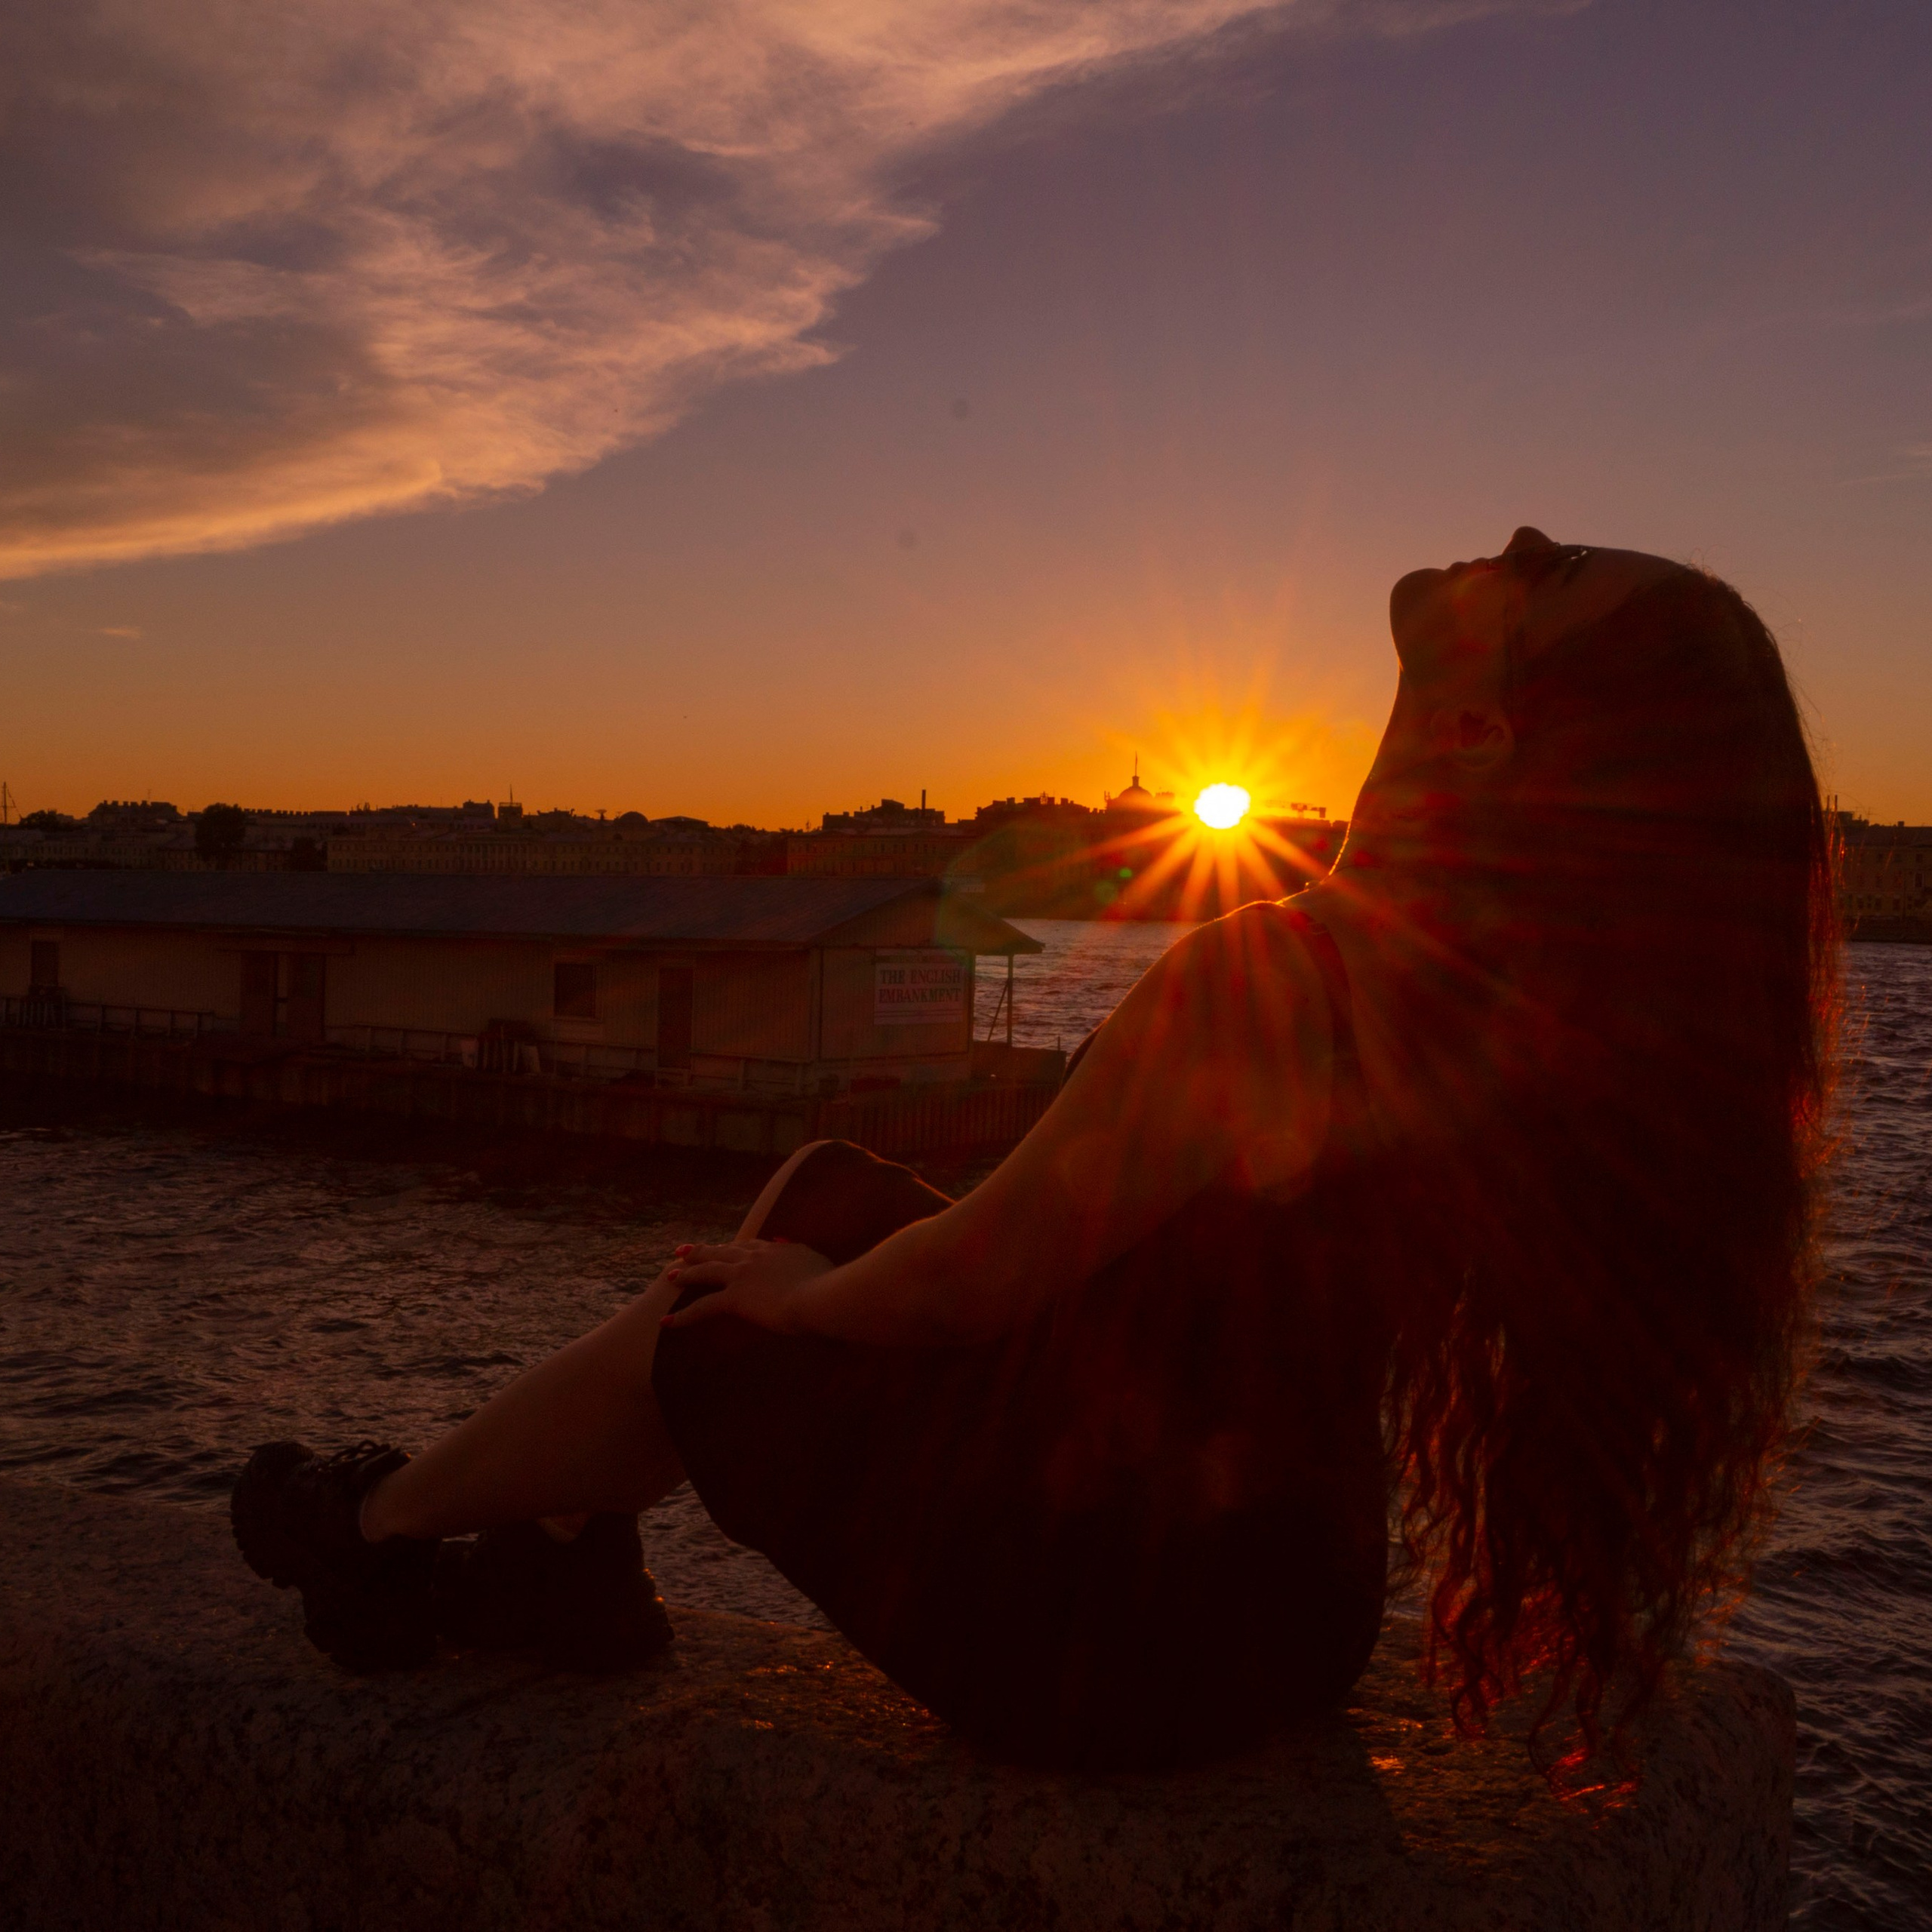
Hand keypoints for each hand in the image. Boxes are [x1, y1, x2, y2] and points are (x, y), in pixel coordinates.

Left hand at [658, 1238, 835, 1335]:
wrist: (821, 1295)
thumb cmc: (827, 1282)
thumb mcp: (816, 1260)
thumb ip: (799, 1253)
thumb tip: (787, 1245)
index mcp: (775, 1249)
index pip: (747, 1245)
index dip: (731, 1246)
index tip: (722, 1247)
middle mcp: (754, 1257)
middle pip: (720, 1251)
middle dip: (700, 1250)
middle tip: (682, 1251)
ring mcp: (742, 1275)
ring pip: (706, 1272)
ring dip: (687, 1273)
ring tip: (671, 1276)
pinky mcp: (735, 1298)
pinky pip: (703, 1306)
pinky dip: (684, 1316)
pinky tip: (667, 1322)